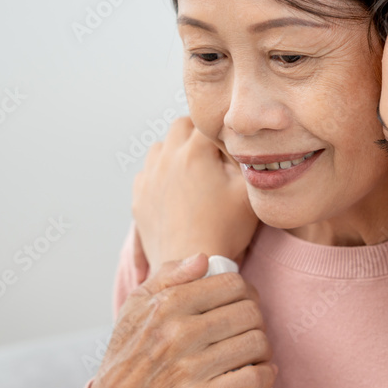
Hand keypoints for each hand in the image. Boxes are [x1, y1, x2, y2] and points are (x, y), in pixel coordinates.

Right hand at [88, 253, 274, 387]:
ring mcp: (189, 370)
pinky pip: (252, 379)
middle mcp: (179, 334)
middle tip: (251, 328)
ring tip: (255, 351)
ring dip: (262, 347)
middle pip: (249, 312)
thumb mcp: (137, 304)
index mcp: (167, 305)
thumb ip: (170, 274)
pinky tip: (261, 373)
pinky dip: (265, 375)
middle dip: (257, 319)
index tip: (244, 303)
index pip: (232, 284)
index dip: (246, 291)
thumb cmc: (130, 352)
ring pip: (255, 343)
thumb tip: (204, 259)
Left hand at [133, 117, 257, 264]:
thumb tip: (243, 145)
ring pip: (160, 147)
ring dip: (176, 151)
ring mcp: (149, 178)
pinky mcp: (139, 198)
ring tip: (193, 171)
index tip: (231, 144)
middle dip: (197, 134)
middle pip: (180, 126)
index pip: (208, 122)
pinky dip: (160, 174)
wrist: (192, 265)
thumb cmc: (225, 229)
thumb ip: (247, 162)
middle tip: (213, 153)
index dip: (223, 130)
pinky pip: (147, 173)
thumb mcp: (248, 193)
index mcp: (194, 152)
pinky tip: (175, 190)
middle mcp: (167, 158)